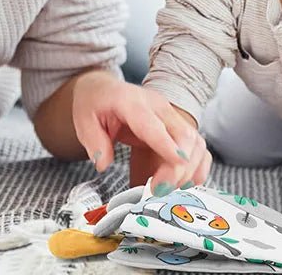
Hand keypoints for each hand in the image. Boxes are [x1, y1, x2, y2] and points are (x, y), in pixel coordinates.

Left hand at [72, 72, 210, 193]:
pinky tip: (183, 184)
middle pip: (183, 135)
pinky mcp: (178, 126)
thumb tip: (104, 164)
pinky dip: (196, 167)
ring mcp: (171, 115)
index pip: (154, 125)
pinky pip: (198, 147)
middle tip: (158, 192)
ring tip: (167, 190)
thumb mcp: (84, 121)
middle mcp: (159, 106)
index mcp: (132, 103)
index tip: (178, 164)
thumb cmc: (96, 105)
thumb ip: (94, 142)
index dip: (167, 145)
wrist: (105, 90)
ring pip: (195, 142)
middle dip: (178, 168)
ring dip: (189, 170)